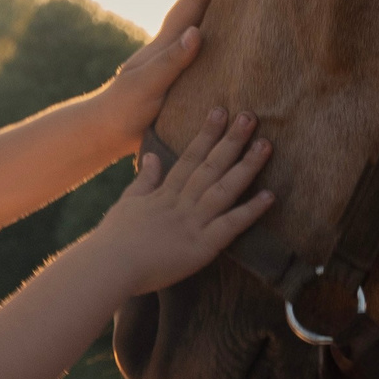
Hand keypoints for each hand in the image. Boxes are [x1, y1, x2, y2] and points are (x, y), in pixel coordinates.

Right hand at [83, 107, 273, 296]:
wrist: (107, 266)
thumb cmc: (113, 239)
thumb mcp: (128, 203)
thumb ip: (145, 180)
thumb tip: (153, 156)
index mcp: (165, 194)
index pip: (190, 158)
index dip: (207, 134)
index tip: (221, 111)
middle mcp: (182, 203)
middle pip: (211, 167)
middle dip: (231, 141)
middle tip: (251, 116)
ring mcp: (192, 223)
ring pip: (224, 189)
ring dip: (246, 167)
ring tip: (266, 145)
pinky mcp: (201, 247)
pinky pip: (230, 226)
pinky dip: (250, 211)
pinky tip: (270, 196)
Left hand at [95, 0, 229, 149]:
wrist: (105, 131)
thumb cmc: (124, 109)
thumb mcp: (147, 85)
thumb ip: (170, 61)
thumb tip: (195, 32)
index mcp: (166, 43)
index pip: (193, 2)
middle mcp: (171, 46)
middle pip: (199, 5)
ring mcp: (173, 60)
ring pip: (201, 22)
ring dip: (219, 4)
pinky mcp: (177, 78)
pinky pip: (204, 48)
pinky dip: (217, 33)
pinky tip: (229, 36)